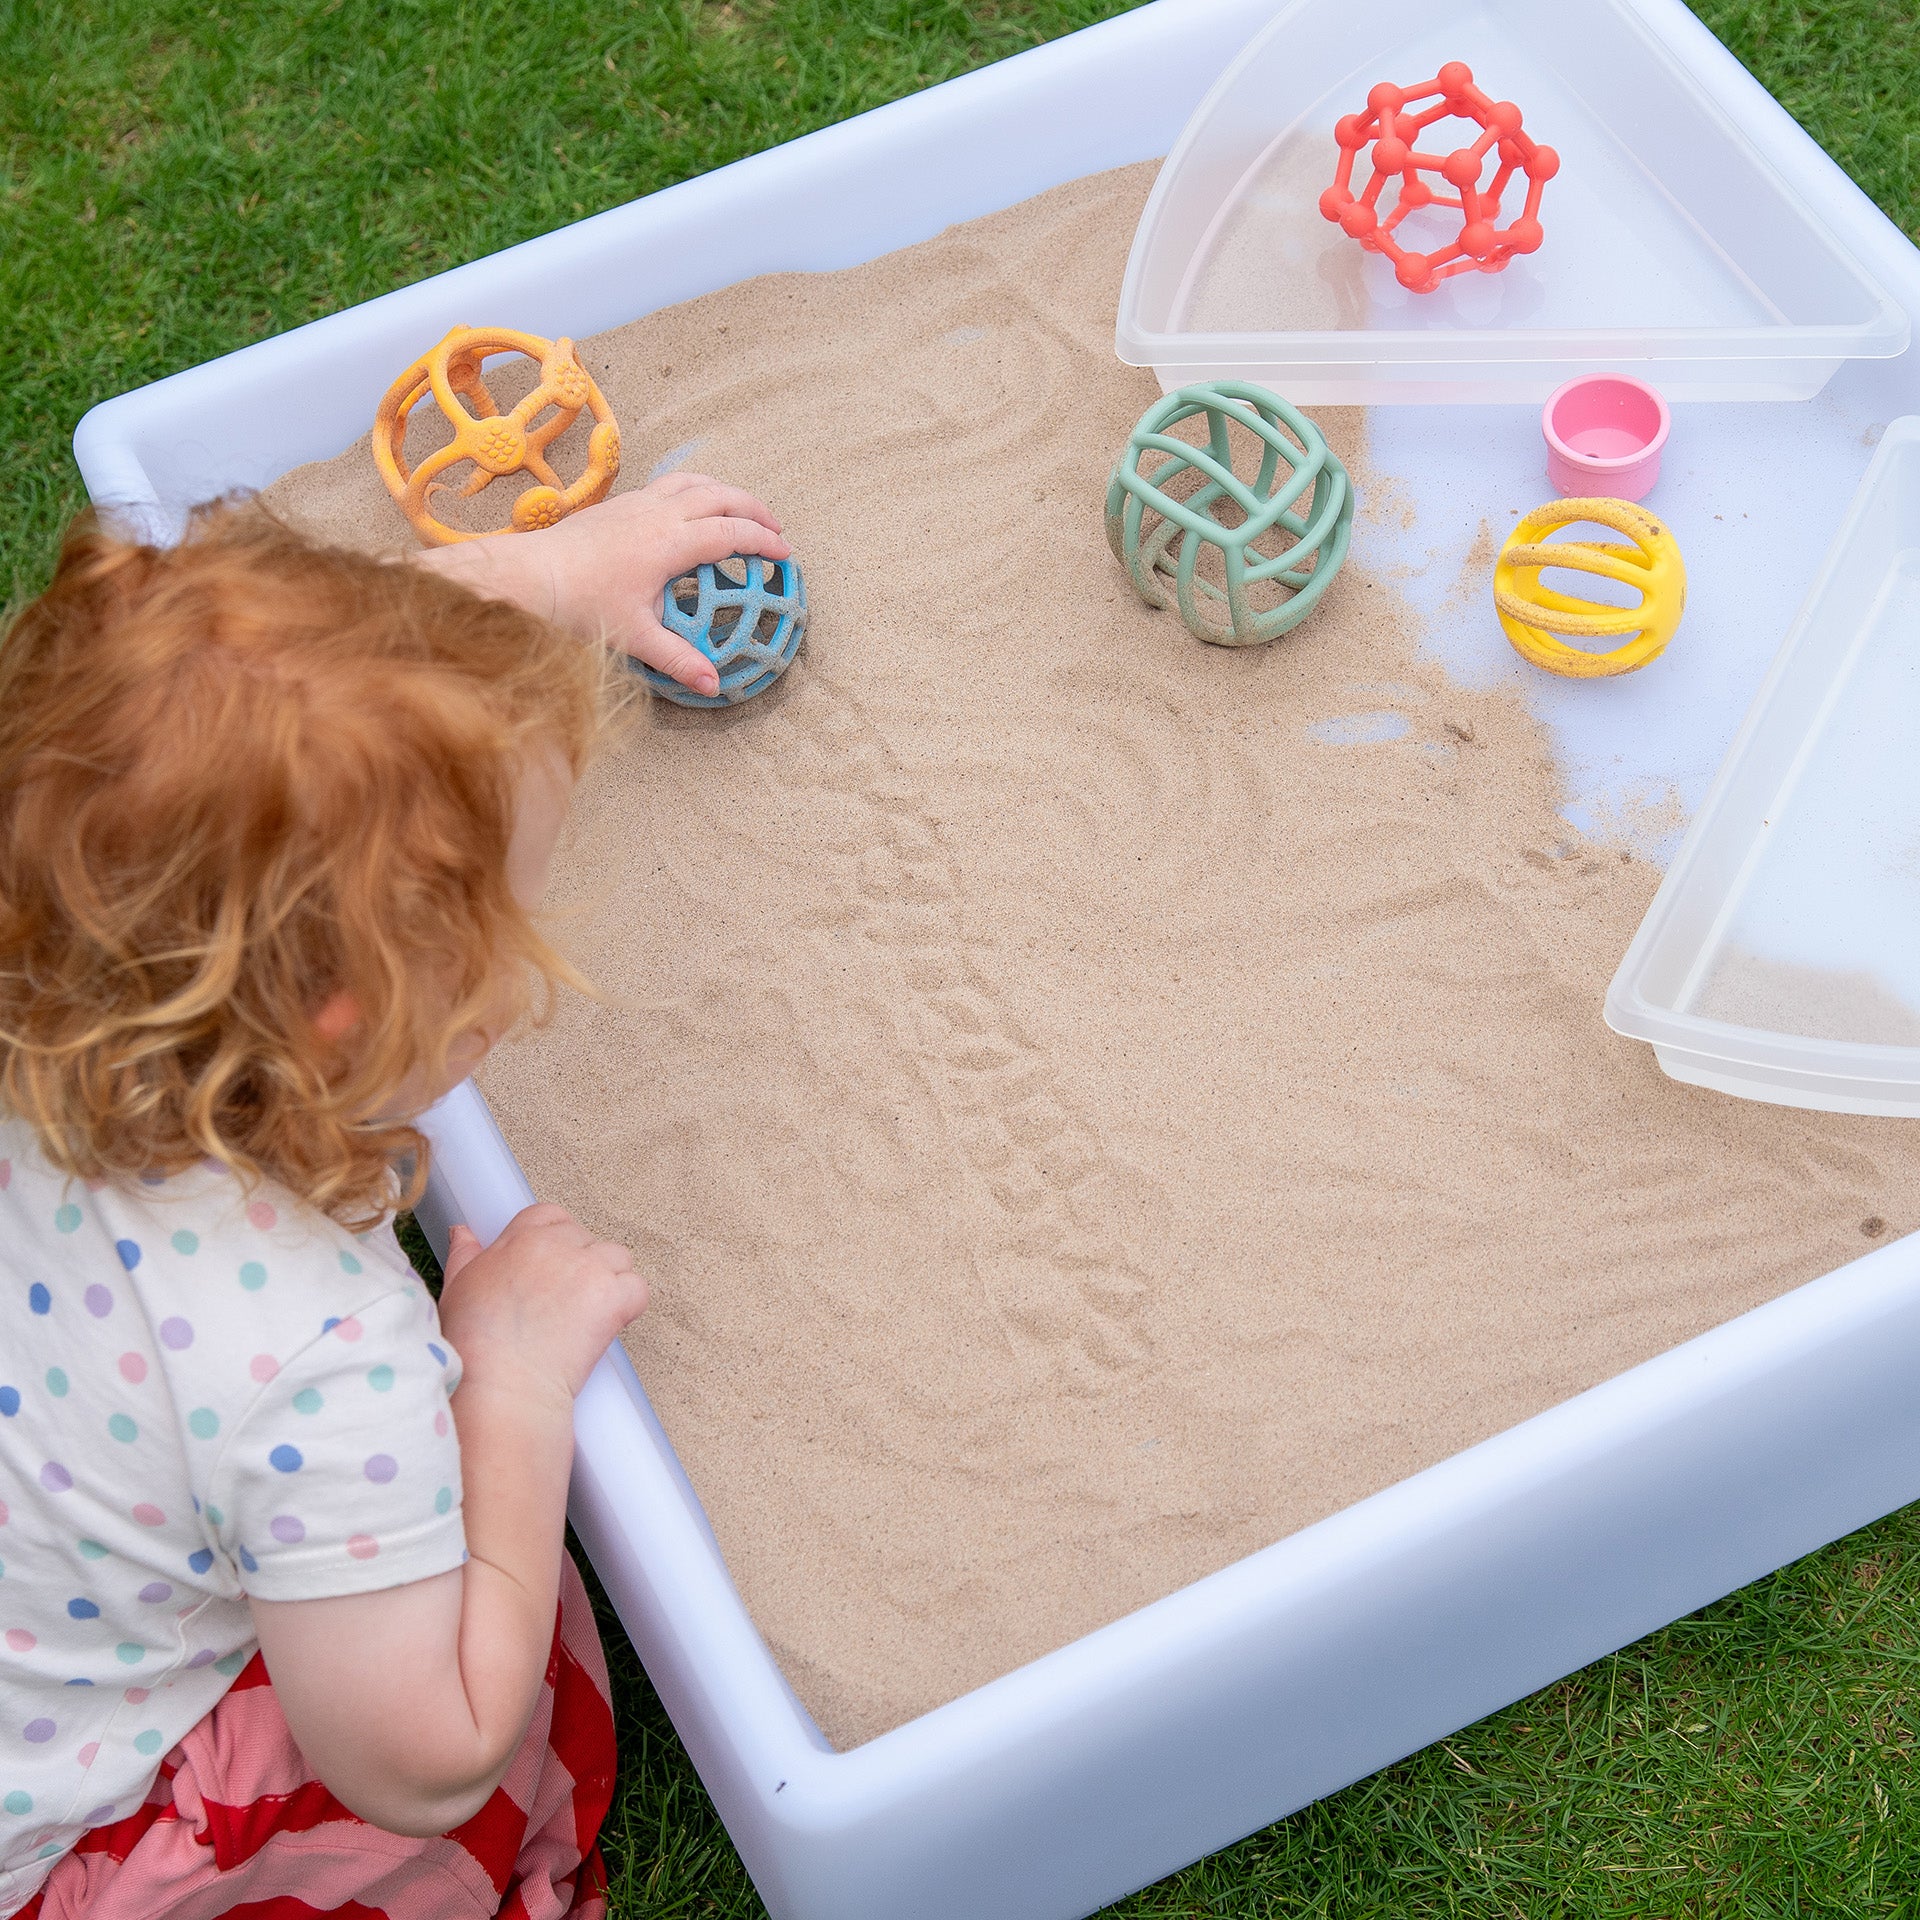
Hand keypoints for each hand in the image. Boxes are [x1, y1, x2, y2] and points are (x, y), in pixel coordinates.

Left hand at [416, 473, 790, 698]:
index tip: (784, 554)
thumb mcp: (635, 637)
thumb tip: (713, 685)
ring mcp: (638, 502)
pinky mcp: (620, 502)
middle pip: (720, 496)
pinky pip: (670, 484)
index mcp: (671, 542)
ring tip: (742, 510)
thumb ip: (678, 659)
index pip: (730, 533)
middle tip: (775, 528)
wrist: (531, 575)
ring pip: (695, 482)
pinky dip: (695, 490)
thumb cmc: (581, 605)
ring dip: (725, 492)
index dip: (763, 542)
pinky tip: (692, 508)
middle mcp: (659, 513)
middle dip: (754, 509)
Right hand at [435, 1204, 646, 1406]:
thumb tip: (463, 1232)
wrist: (502, 1385)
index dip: (557, 1242)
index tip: (556, 1268)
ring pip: (618, 1259)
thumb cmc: (475, 1346)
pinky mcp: (611, 1295)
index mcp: (521, 1239)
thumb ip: (465, 1253)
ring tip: (587, 1315)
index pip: (552, 1216)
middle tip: (568, 1304)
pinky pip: (638, 1289)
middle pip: (587, 1239)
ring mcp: (587, 1268)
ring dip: (610, 1283)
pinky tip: (607, 1326)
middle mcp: (557, 1246)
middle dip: (583, 1267)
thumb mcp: (457, 1288)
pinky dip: (629, 1307)